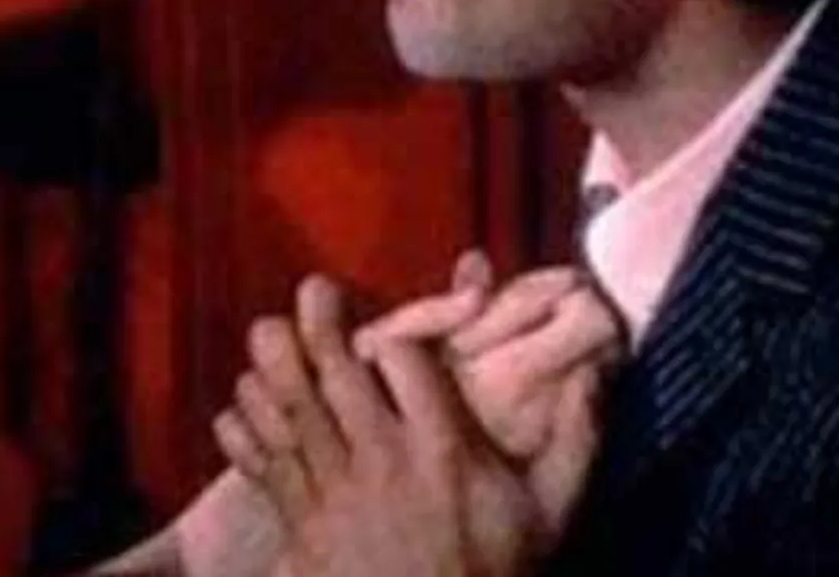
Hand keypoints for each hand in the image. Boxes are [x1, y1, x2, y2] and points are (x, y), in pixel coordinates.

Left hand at [215, 277, 605, 576]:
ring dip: (271, 366)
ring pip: (288, 409)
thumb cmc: (496, 575)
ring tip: (269, 336)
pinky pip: (262, 463)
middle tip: (313, 291)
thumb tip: (596, 370)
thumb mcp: (552, 513)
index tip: (393, 336)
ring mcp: (334, 493)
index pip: (405, 361)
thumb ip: (576, 438)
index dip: (395, 336)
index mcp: (442, 449)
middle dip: (316, 322)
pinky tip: (243, 407)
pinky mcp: (301, 526)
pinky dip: (245, 429)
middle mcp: (381, 461)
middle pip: (334, 372)